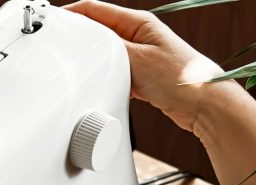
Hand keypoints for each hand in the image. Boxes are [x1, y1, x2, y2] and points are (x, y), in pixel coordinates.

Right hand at [65, 1, 237, 134]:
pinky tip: (100, 84)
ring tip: (75, 66)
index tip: (52, 21)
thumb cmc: (182, 79)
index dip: (71, 13)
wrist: (203, 105)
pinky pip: (114, 72)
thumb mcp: (137, 60)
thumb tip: (86, 41)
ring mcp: (140, 56)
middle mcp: (139, 36)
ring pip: (105, 54)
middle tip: (58, 46)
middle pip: (98, 30)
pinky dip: (104, 77)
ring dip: (91, 60)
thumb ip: (109, 48)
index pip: (95, 9)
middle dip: (78, 37)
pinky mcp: (141, 76)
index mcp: (138, 23)